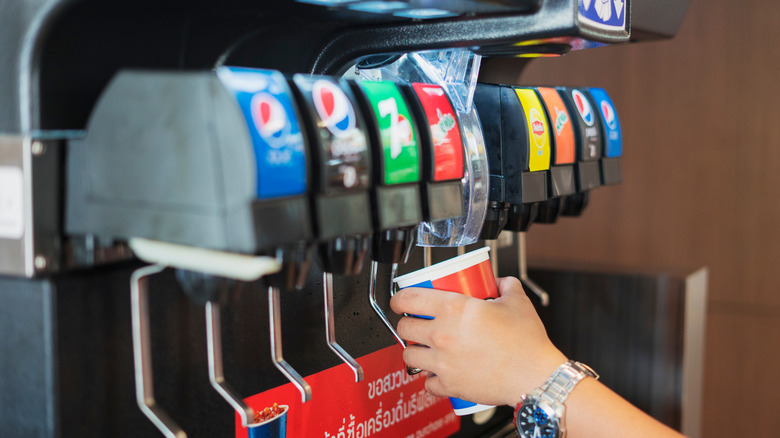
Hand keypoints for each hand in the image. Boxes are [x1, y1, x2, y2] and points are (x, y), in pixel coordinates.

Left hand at [390, 276, 566, 406]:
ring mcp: (442, 362)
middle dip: (407, 324)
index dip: (399, 298)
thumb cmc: (526, 343)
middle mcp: (442, 335)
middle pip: (403, 327)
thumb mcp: (517, 301)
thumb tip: (497, 281)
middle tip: (417, 323)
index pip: (408, 299)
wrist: (535, 377)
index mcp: (453, 309)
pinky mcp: (449, 385)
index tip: (400, 301)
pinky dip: (431, 378)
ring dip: (414, 350)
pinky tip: (440, 371)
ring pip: (408, 356)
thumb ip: (505, 285)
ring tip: (425, 348)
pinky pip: (427, 382)